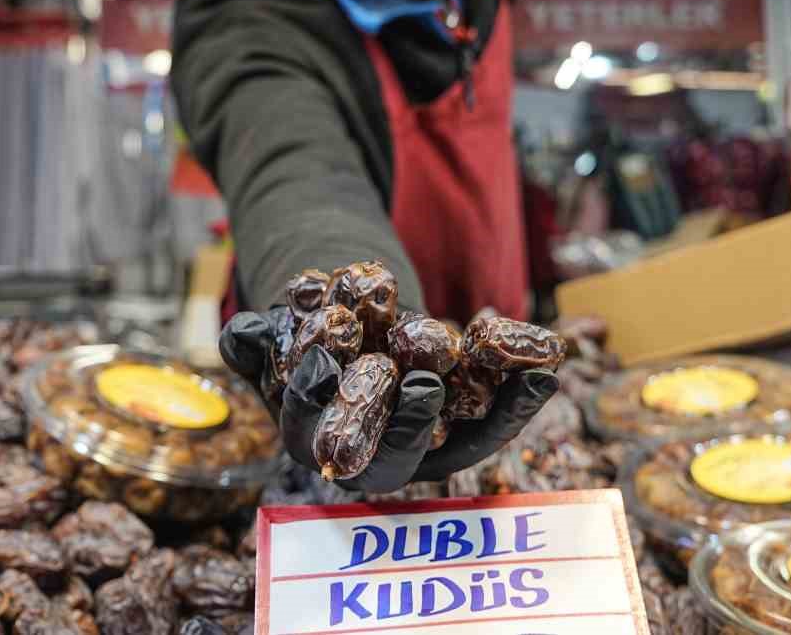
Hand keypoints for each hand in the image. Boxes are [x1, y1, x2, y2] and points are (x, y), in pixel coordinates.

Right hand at [220, 308, 558, 492]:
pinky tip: (548, 370)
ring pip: (457, 444)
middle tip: (422, 385)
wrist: (352, 334)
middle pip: (388, 452)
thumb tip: (242, 332)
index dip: (311, 395)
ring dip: (490, 415)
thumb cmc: (306, 340)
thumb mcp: (275, 337)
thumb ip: (254, 340)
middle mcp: (369, 458)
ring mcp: (422, 452)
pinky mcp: (462, 437)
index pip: (309, 424)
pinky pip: (495, 424)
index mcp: (312, 438)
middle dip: (407, 422)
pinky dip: (521, 400)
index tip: (320, 361)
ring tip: (510, 378)